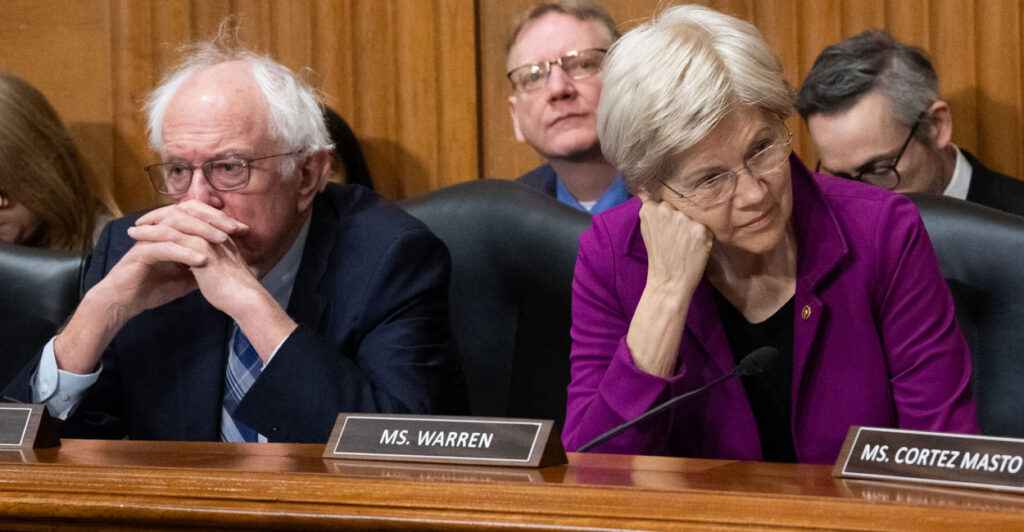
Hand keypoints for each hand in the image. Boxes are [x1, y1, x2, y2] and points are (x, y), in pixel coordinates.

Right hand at [54, 201, 248, 373]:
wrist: (124, 303)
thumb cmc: (151, 287)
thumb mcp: (184, 277)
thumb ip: (201, 266)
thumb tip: (225, 264)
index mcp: (169, 232)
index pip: (196, 215)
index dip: (218, 219)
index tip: (242, 229)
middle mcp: (158, 230)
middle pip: (187, 213)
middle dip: (213, 220)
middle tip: (235, 229)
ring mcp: (148, 240)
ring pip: (176, 227)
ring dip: (201, 233)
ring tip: (222, 241)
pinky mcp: (139, 254)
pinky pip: (163, 248)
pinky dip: (183, 253)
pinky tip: (200, 260)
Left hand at [130, 200, 296, 361]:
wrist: (244, 300)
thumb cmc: (235, 289)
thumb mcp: (222, 269)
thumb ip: (213, 261)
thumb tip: (202, 265)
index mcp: (220, 234)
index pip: (195, 215)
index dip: (175, 216)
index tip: (158, 222)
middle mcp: (214, 231)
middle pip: (184, 211)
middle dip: (160, 213)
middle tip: (141, 221)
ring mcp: (208, 237)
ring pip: (175, 220)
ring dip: (151, 222)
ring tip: (133, 230)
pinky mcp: (201, 247)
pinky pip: (171, 235)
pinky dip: (151, 235)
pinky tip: (137, 239)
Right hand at [624, 193, 713, 377]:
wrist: (669, 281)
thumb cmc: (660, 256)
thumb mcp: (647, 228)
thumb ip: (651, 208)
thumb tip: (645, 188)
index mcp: (650, 209)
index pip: (667, 198)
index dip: (671, 212)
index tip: (670, 227)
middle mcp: (666, 209)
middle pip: (681, 203)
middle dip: (682, 216)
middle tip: (678, 237)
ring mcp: (683, 218)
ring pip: (695, 213)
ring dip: (694, 224)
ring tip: (686, 243)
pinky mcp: (699, 228)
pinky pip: (706, 225)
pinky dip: (704, 235)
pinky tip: (695, 246)